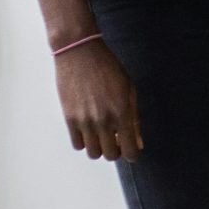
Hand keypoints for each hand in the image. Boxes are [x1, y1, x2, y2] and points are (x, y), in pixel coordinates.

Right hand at [55, 39, 141, 162]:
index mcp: (122, 112)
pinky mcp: (69, 118)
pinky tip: (89, 129)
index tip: (133, 151)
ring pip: (92, 153)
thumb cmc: (108, 67)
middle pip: (110, 155)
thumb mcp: (129, 89)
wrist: (80, 54)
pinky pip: (77, 144)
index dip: (133, 154)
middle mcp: (103, 120)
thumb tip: (139, 141)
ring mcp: (84, 121)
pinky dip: (84, 141)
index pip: (130, 149)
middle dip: (116, 151)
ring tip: (102, 134)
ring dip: (99, 147)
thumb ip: (134, 117)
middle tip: (117, 140)